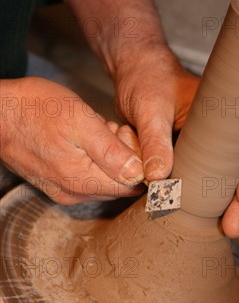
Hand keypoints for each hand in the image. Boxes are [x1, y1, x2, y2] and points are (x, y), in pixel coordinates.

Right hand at [0, 77, 145, 203]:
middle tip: (109, 130)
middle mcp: (73, 193)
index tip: (124, 137)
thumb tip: (138, 174)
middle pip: (119, 185)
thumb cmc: (35, 109)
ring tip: (94, 132)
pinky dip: (93, 161)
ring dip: (108, 159)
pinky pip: (87, 179)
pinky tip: (82, 139)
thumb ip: (111, 151)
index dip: (137, 160)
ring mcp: (62, 191)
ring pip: (104, 181)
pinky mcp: (55, 184)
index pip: (132, 185)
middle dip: (123, 159)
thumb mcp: (81, 121)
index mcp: (82, 180)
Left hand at [115, 52, 238, 246]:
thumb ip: (155, 140)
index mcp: (223, 116)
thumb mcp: (150, 107)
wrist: (134, 74)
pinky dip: (208, 206)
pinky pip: (203, 184)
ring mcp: (206, 150)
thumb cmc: (147, 80)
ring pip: (227, 183)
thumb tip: (159, 178)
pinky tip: (215, 229)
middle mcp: (220, 136)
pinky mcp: (190, 160)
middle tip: (236, 231)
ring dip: (233, 211)